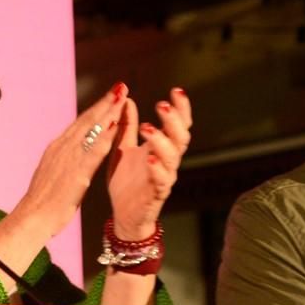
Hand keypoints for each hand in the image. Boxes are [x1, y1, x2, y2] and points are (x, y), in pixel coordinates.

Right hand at [13, 84, 129, 238]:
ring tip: (122, 97)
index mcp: (57, 147)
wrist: (32, 216)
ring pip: (92, 129)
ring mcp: (69, 157)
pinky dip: (106, 135)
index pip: (80, 124)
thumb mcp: (52, 172)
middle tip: (120, 87)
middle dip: (105, 103)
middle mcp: (62, 147)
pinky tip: (117, 125)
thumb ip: (62, 159)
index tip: (110, 97)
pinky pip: (94, 150)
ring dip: (108, 111)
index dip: (96, 109)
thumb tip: (69, 150)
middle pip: (87, 120)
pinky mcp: (77, 171)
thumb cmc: (42, 200)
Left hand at [107, 89, 192, 239]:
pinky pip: (161, 180)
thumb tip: (128, 99)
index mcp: (160, 147)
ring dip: (161, 140)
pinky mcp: (156, 193)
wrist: (123, 214)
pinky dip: (157, 168)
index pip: (176, 124)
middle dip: (174, 120)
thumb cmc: (127, 179)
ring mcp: (164, 176)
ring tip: (147, 128)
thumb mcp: (123, 147)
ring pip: (173, 157)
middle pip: (180, 136)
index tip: (178, 90)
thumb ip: (126, 125)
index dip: (181, 108)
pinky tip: (150, 158)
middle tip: (162, 105)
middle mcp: (167, 160)